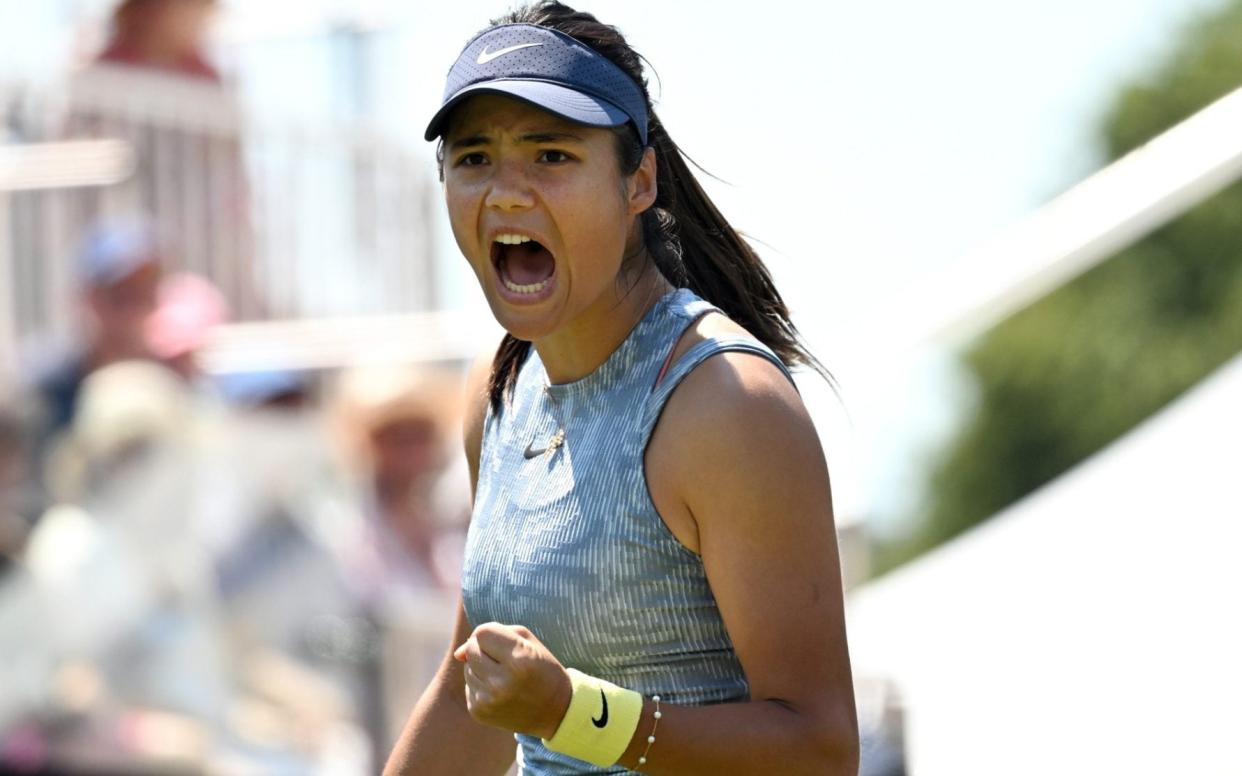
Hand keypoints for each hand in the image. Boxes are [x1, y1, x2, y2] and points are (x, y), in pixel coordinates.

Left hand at [453, 622, 572, 738]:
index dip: (488, 632)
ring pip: (467, 668)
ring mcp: (489, 700)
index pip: (482, 633)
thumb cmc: (542, 669)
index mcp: (520, 660)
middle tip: (503, 658)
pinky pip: (468, 687)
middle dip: (483, 649)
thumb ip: (493, 633)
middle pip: (471, 650)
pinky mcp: (479, 712)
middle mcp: (502, 682)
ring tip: (503, 675)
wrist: (555, 712)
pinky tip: (499, 691)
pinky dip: (480, 685)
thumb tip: (457, 654)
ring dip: (480, 667)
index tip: (501, 640)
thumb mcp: (528, 642)